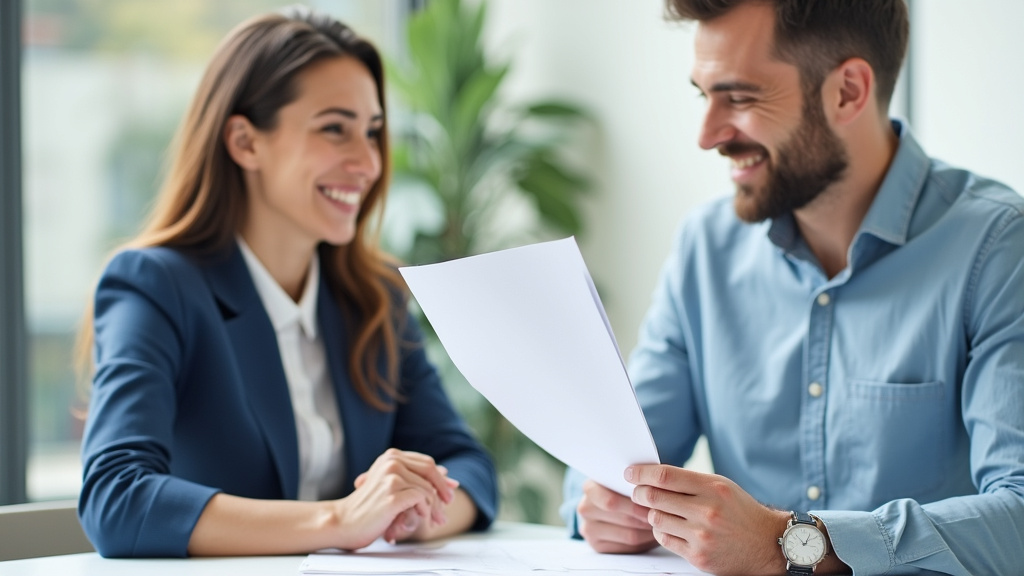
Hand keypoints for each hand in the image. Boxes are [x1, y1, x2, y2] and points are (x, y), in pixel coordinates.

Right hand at [334, 449, 455, 548]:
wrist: (344, 522)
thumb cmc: (368, 507)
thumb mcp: (393, 487)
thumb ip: (416, 479)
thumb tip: (449, 478)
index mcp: (391, 456)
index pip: (426, 463)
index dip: (441, 478)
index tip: (451, 492)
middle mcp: (391, 461)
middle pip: (431, 472)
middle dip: (443, 491)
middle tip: (448, 507)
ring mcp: (391, 476)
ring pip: (428, 488)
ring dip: (434, 507)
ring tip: (434, 520)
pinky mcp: (392, 494)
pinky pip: (421, 499)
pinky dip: (425, 510)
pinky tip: (421, 517)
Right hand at [577, 479, 658, 553]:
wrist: (615, 507)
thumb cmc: (624, 490)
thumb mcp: (625, 481)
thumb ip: (635, 481)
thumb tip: (652, 487)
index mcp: (590, 488)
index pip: (611, 501)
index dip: (636, 505)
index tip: (654, 505)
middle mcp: (585, 508)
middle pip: (623, 519)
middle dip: (646, 518)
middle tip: (662, 517)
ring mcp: (589, 529)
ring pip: (629, 536)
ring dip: (649, 531)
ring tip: (662, 525)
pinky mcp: (597, 546)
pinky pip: (628, 548)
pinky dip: (644, 542)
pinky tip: (651, 534)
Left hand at [626, 465, 788, 575]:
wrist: (767, 543)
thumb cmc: (740, 511)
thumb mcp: (720, 486)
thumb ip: (689, 481)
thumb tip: (652, 475)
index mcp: (712, 488)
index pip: (665, 476)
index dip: (642, 473)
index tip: (630, 473)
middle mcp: (707, 511)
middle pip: (654, 497)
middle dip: (640, 493)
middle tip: (637, 492)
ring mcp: (702, 536)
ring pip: (655, 519)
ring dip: (652, 514)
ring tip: (661, 511)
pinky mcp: (698, 556)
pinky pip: (664, 539)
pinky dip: (662, 531)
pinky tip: (671, 527)